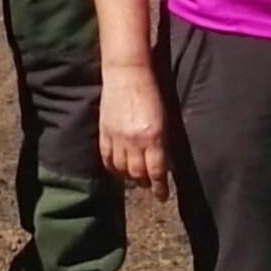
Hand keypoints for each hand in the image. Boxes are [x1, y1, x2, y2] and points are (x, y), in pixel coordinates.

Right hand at [99, 61, 171, 197]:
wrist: (128, 73)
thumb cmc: (152, 92)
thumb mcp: (165, 118)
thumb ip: (164, 141)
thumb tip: (166, 161)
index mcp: (154, 137)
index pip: (156, 171)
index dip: (160, 188)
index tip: (162, 197)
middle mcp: (134, 141)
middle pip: (137, 173)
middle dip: (144, 182)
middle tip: (148, 184)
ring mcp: (117, 137)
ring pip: (121, 168)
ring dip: (128, 176)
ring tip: (133, 176)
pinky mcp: (104, 131)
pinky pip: (106, 157)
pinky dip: (111, 167)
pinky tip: (116, 169)